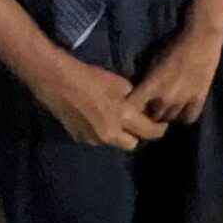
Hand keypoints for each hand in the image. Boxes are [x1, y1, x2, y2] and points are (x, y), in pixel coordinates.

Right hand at [29, 53, 165, 150]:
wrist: (60, 83)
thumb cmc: (92, 78)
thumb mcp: (120, 83)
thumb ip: (134, 99)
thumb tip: (141, 107)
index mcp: (123, 117)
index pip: (148, 132)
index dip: (159, 130)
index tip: (163, 125)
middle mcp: (110, 134)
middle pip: (132, 144)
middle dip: (138, 136)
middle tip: (139, 123)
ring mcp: (93, 139)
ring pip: (114, 143)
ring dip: (119, 135)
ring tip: (116, 120)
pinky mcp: (79, 138)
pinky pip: (98, 139)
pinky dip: (103, 133)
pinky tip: (98, 119)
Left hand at [129, 18, 222, 125]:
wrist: (202, 37)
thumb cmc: (174, 42)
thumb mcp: (152, 57)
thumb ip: (145, 77)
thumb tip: (138, 90)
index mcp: (151, 85)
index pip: (133, 108)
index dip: (130, 110)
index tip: (130, 107)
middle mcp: (166, 97)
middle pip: (151, 118)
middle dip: (148, 114)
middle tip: (148, 110)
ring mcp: (184, 100)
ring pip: (169, 119)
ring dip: (165, 116)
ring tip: (165, 110)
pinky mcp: (199, 98)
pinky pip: (189, 117)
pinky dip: (183, 116)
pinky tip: (182, 111)